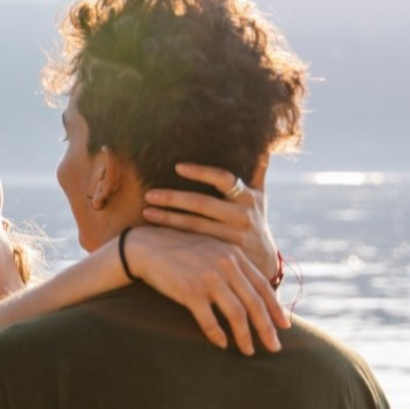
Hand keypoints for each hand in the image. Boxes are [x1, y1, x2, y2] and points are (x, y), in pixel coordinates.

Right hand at [126, 227, 289, 355]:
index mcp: (234, 255)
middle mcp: (225, 266)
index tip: (284, 326)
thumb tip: (251, 290)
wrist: (146, 246)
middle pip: (254, 303)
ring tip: (249, 351)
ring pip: (236, 314)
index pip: (263, 286)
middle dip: (267, 329)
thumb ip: (232, 265)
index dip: (276, 309)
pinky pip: (209, 321)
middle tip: (275, 348)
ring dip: (245, 337)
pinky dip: (217, 335)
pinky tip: (221, 344)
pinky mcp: (190, 291)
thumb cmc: (179, 251)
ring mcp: (208, 278)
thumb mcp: (212, 249)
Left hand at [142, 163, 278, 279]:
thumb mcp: (260, 197)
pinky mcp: (222, 254)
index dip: (201, 172)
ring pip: (194, 225)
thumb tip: (263, 146)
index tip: (177, 167)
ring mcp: (232, 236)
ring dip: (167, 218)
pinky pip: (193, 243)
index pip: (223, 178)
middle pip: (201, 203)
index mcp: (247, 196)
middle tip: (149, 194)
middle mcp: (242, 215)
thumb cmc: (253, 221)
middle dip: (173, 198)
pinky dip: (174, 237)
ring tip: (146, 212)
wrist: (263, 262)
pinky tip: (156, 232)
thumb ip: (258, 172)